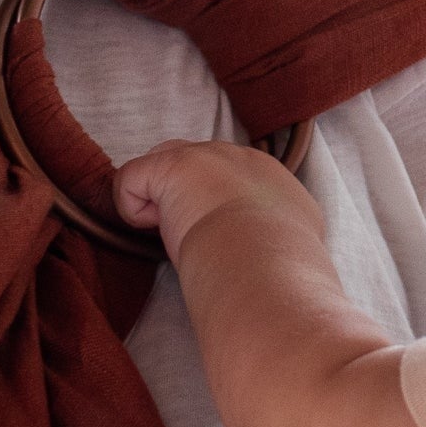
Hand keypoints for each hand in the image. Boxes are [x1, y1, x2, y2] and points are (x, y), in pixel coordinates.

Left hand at [114, 139, 323, 261]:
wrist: (266, 261)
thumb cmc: (279, 270)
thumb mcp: (293, 250)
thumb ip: (278, 239)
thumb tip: (274, 254)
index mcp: (270, 179)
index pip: (231, 177)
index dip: (215, 204)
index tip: (216, 236)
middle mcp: (238, 158)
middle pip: (197, 162)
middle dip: (186, 192)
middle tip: (193, 235)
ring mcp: (204, 156)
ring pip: (163, 159)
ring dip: (159, 196)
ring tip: (171, 233)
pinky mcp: (171, 165)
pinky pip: (132, 177)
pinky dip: (132, 207)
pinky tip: (152, 230)